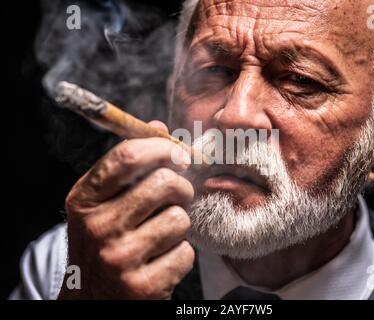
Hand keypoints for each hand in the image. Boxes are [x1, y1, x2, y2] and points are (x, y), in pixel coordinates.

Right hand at [58, 121, 194, 298]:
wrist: (92, 299)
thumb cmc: (105, 242)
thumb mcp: (103, 203)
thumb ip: (129, 165)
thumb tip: (159, 127)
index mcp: (84, 200)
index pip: (127, 157)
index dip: (161, 148)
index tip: (178, 153)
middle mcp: (97, 227)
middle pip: (163, 184)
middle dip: (180, 187)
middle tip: (177, 196)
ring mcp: (118, 258)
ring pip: (179, 219)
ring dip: (179, 225)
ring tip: (162, 234)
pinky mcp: (141, 286)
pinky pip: (185, 253)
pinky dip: (180, 255)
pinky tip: (161, 261)